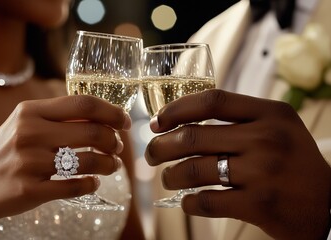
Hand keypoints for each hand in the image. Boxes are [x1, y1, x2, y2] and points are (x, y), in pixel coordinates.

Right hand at [0, 95, 130, 235]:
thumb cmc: (9, 150)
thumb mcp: (26, 123)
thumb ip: (59, 117)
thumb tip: (102, 117)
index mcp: (31, 111)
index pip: (83, 104)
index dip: (111, 112)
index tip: (124, 122)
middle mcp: (30, 133)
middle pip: (92, 132)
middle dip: (113, 141)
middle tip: (116, 147)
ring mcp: (29, 162)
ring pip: (89, 161)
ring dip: (109, 164)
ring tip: (111, 165)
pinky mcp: (31, 190)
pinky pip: (76, 186)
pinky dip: (92, 184)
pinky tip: (93, 182)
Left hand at [145, 89, 330, 239]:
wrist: (328, 203)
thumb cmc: (292, 160)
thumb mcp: (276, 127)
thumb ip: (237, 118)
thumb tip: (182, 120)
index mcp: (270, 113)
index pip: (212, 101)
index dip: (176, 109)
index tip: (157, 122)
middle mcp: (266, 138)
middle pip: (194, 137)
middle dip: (161, 146)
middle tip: (151, 154)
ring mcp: (263, 172)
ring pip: (194, 170)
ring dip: (171, 176)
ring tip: (167, 178)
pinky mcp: (259, 205)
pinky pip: (207, 201)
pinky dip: (189, 203)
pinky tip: (187, 201)